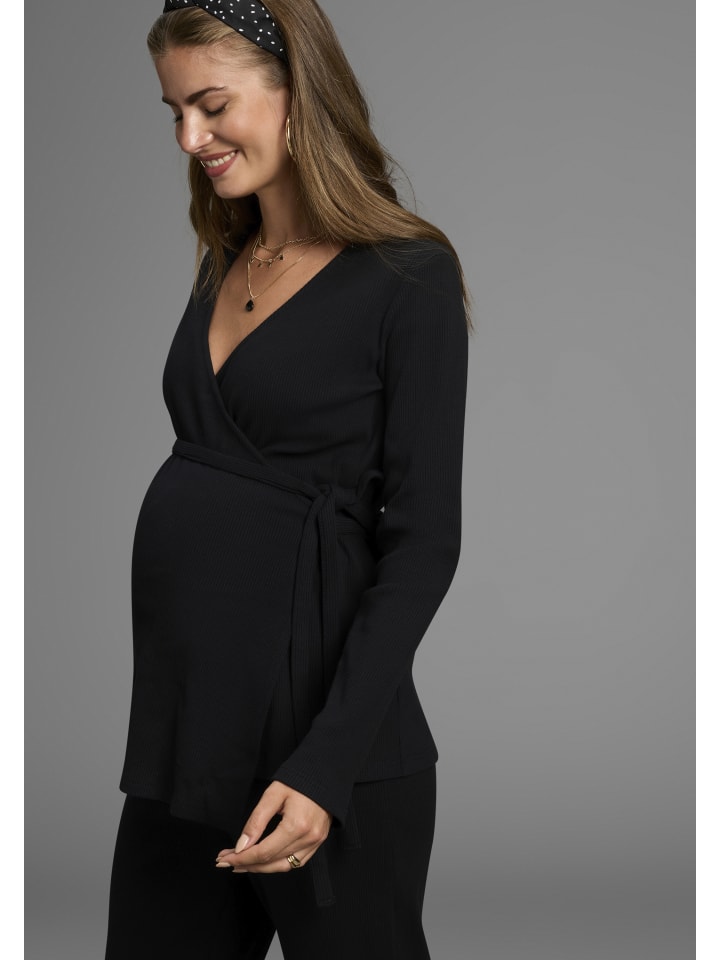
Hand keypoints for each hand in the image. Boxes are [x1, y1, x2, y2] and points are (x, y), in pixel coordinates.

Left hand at [215, 781, 330, 873]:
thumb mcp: (273, 795)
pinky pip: (296, 862)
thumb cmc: (298, 781)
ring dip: (260, 868)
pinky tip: (263, 861)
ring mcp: (315, 842)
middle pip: (271, 861)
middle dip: (246, 863)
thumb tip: (241, 846)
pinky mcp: (318, 842)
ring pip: (283, 866)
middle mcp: (308, 838)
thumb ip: (256, 821)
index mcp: (296, 825)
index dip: (242, 858)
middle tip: (226, 861)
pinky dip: (277, 864)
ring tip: (242, 863)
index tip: (225, 859)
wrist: (324, 774)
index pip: (264, 852)